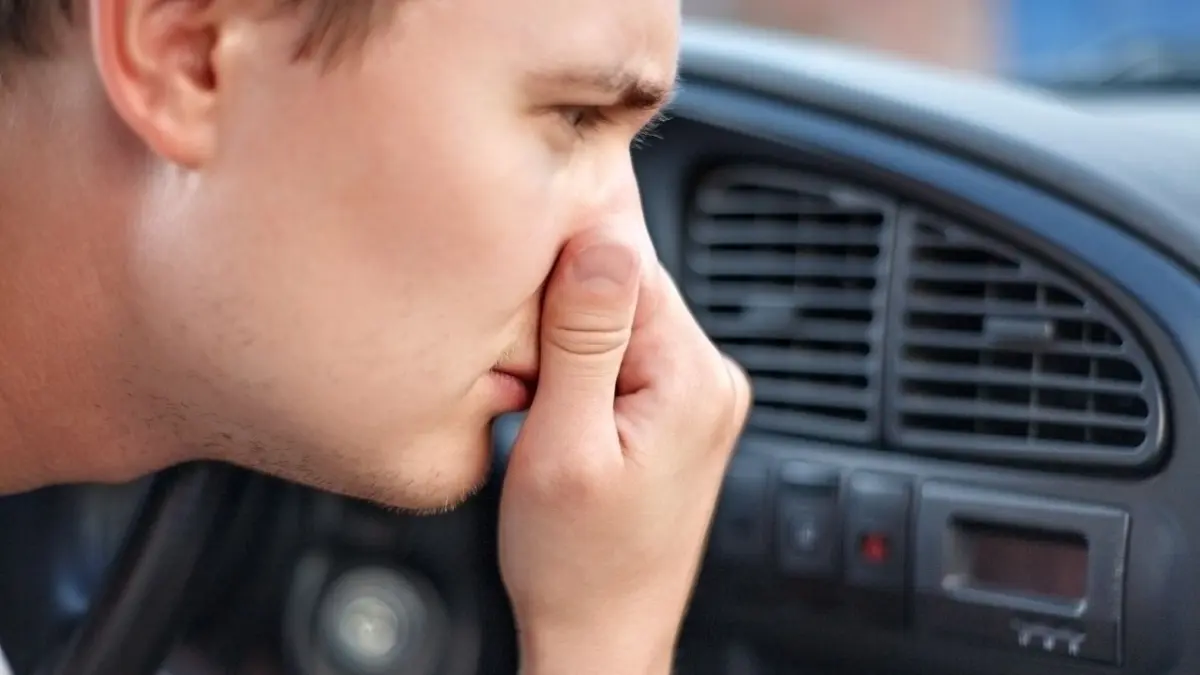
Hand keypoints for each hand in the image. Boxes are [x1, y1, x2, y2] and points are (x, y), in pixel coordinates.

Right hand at [498, 229, 750, 674]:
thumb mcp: (562, 446)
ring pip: (620, 320)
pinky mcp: (679, 415)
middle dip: (562, 314)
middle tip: (524, 377)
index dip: (557, 273)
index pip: (625, 261)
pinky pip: (626, 357)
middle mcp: (713, 379)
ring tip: (539, 404)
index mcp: (694, 377)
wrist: (601, 635)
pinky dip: (582, 371)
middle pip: (625, 288)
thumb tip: (601, 239)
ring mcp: (700, 398)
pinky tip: (559, 412)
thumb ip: (583, 340)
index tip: (517, 314)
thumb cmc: (576, 564)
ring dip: (568, 344)